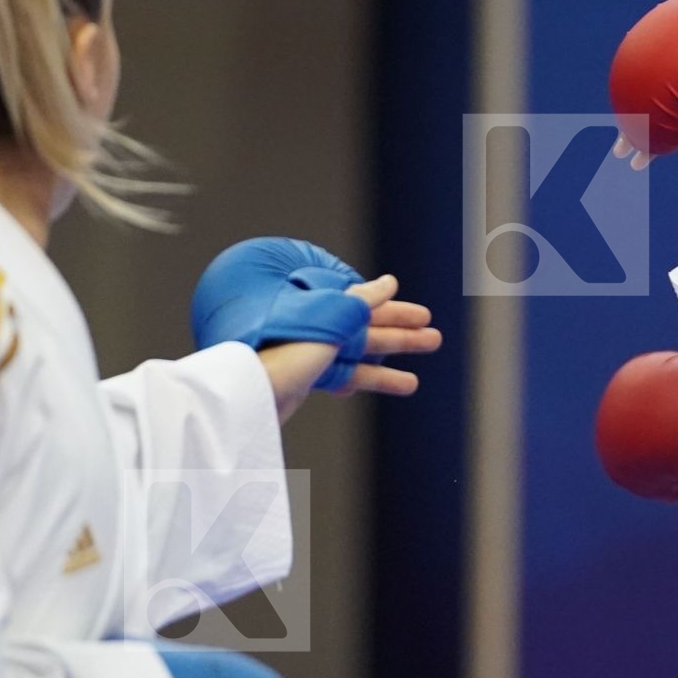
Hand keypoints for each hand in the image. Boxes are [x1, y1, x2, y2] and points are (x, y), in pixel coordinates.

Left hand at [256, 275, 442, 423]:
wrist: (244, 394)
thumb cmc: (277, 350)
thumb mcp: (328, 317)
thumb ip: (361, 300)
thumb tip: (389, 283)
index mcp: (322, 307)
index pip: (369, 305)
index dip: (399, 311)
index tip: (424, 316)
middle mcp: (317, 327)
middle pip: (368, 330)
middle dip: (402, 335)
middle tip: (433, 339)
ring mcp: (310, 354)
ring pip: (359, 358)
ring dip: (389, 368)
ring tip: (413, 381)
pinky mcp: (304, 379)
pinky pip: (342, 378)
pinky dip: (364, 382)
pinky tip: (380, 389)